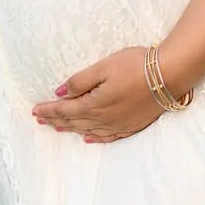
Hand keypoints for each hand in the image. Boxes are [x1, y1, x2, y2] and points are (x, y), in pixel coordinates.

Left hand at [31, 46, 184, 143]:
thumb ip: (80, 82)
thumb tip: (59, 93)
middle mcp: (104, 120)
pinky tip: (87, 138)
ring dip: (70, 129)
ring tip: (57, 127)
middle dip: (55, 120)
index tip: (34, 110)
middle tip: (40, 120)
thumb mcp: (103, 67)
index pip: (64, 110)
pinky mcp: (132, 126)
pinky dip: (93, 138)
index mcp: (94, 105)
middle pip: (73, 123)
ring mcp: (119, 125)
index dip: (48, 110)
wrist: (170, 75)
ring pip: (88, 131)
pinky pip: (107, 137)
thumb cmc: (136, 66)